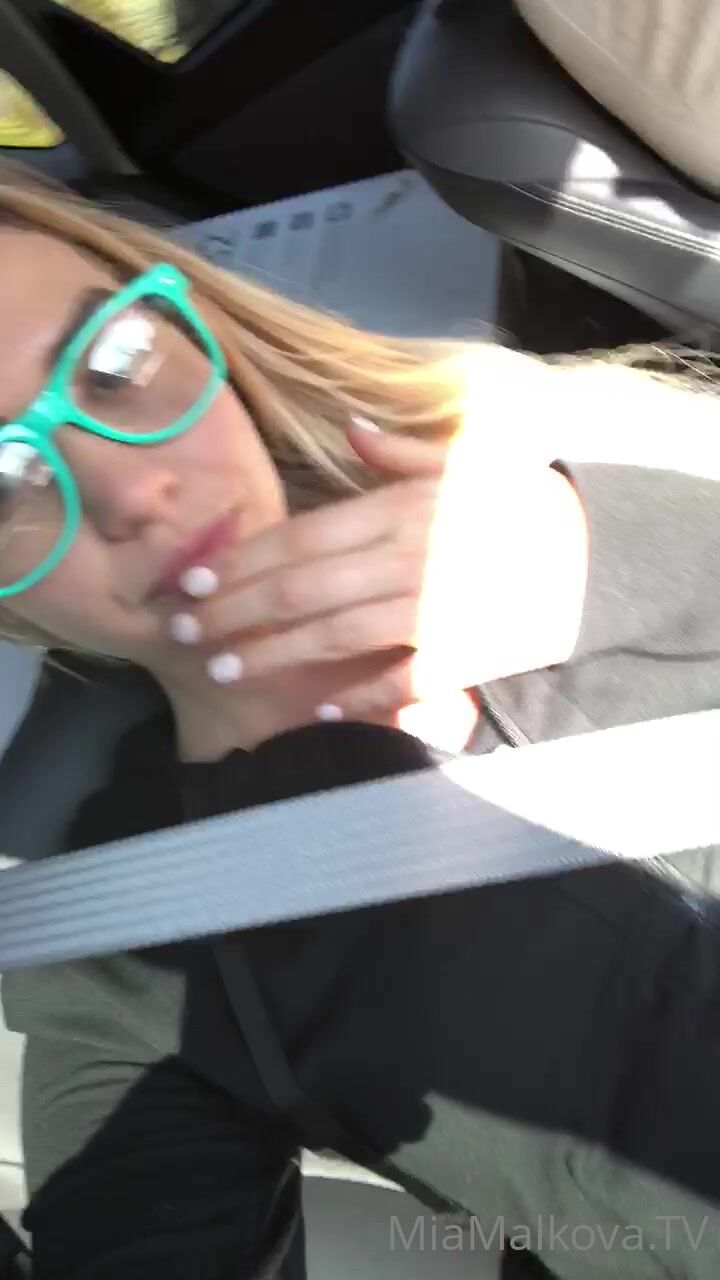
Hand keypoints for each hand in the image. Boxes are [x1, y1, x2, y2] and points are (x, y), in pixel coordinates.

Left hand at [171, 416, 587, 719]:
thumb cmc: (522, 506)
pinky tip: (314, 708)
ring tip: (225, 667)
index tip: (197, 580)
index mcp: (400, 510)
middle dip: (236, 610)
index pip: (302, 537)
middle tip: (188, 629)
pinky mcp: (459, 656)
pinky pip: (394, 680)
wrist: (597, 558)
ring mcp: (432, 611)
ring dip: (273, 653)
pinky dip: (354, 697)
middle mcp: (406, 558)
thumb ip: (402, 454)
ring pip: (332, 635)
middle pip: (301, 588)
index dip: (244, 561)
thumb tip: (350, 430)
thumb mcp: (468, 462)